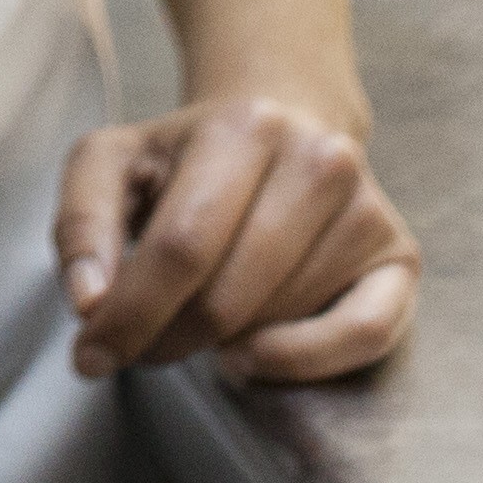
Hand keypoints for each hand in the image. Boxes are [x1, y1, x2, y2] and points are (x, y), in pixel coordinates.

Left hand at [56, 93, 418, 385]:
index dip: (131, 314)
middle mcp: (319, 161)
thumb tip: (90, 303)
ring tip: (197, 317)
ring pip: (280, 319)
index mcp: (243, 126)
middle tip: (140, 345)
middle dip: (170, 337)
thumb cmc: (188, 154)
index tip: (92, 354)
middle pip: (230, 295)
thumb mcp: (112, 162)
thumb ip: (82, 224)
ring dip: (223, 343)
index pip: (181, 246)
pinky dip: (303, 361)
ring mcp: (367, 210)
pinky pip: (364, 335)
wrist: (278, 121)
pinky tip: (252, 358)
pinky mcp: (400, 257)